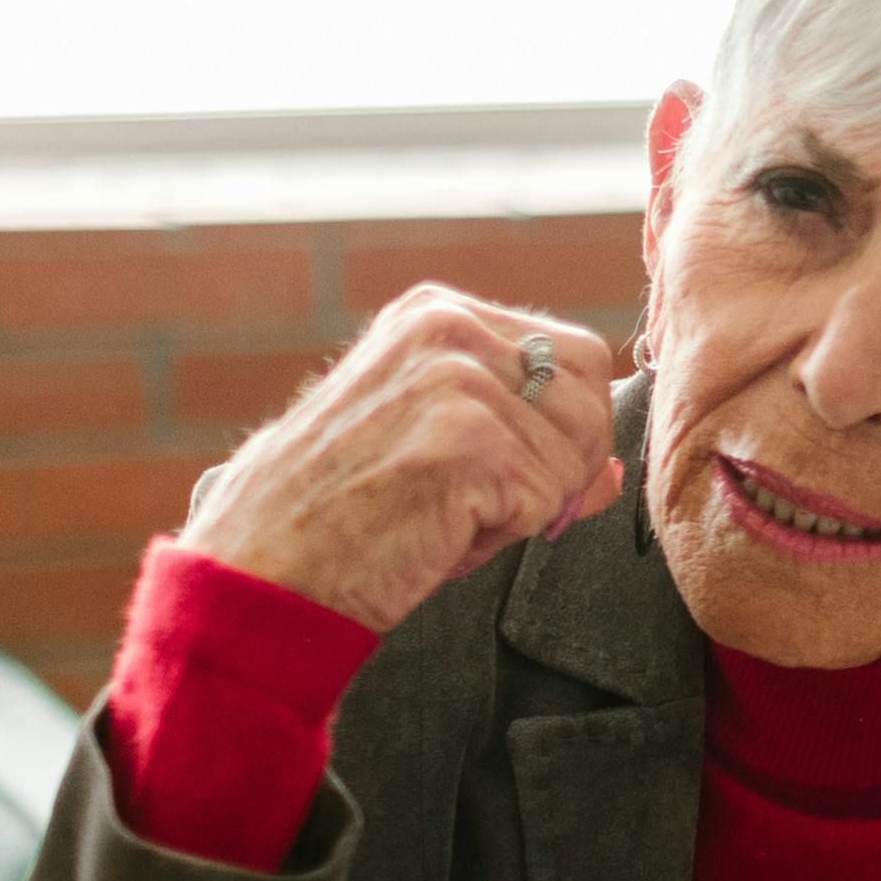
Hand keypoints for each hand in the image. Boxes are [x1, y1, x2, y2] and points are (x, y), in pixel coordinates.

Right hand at [179, 281, 625, 634]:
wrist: (265, 566)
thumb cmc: (340, 515)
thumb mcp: (434, 449)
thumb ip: (528, 440)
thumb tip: (615, 469)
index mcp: (436, 313)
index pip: (572, 354)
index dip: (569, 429)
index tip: (520, 476)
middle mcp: (450, 327)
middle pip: (591, 394)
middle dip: (569, 464)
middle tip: (497, 508)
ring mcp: (461, 379)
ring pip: (577, 453)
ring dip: (529, 505)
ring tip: (448, 514)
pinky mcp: (471, 440)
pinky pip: (550, 500)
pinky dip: (506, 535)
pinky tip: (440, 532)